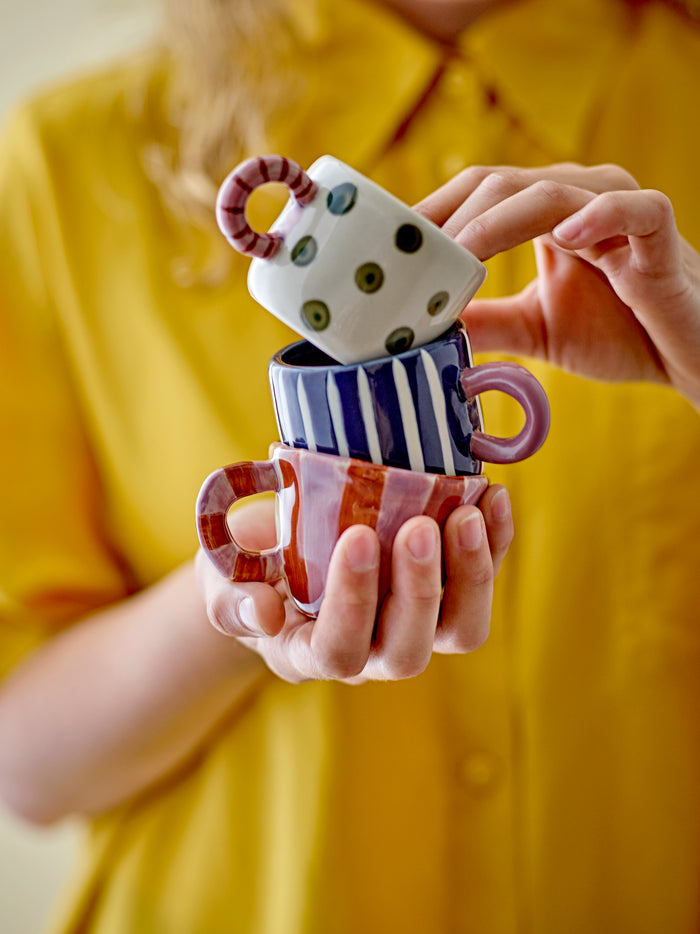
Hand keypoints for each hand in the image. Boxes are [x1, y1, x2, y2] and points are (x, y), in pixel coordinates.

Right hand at [195, 486, 512, 683]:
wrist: (280, 556)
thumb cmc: (249, 568)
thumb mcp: (222, 581)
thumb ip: (233, 601)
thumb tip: (266, 613)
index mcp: (310, 652)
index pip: (338, 648)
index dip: (353, 601)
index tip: (356, 537)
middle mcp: (370, 652)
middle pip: (408, 649)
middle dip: (419, 588)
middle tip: (419, 526)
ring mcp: (414, 626)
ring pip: (460, 629)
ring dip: (472, 573)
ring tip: (468, 512)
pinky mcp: (446, 594)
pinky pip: (480, 582)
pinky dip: (495, 544)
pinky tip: (494, 498)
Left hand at [415, 163, 699, 410]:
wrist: (686, 357)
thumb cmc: (618, 332)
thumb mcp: (534, 328)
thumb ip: (485, 321)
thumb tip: (421, 327)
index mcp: (543, 214)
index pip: (475, 193)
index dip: (430, 213)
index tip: (385, 245)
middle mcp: (577, 199)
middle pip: (499, 184)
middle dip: (449, 218)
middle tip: (407, 256)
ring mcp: (619, 212)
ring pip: (551, 192)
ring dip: (498, 221)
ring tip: (459, 252)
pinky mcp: (660, 236)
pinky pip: (635, 210)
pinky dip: (602, 217)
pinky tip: (568, 238)